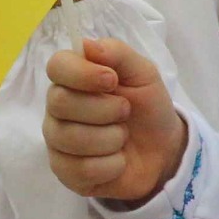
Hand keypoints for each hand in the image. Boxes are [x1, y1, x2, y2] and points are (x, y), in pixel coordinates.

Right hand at [44, 39, 185, 204]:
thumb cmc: (147, 107)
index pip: (56, 66)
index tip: (111, 80)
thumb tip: (86, 45)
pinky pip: (80, 169)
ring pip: (70, 138)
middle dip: (104, 108)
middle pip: (60, 102)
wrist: (163, 150)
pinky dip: (111, 164)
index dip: (81, 73)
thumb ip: (117, 54)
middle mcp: (58, 109)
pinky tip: (118, 160)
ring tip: (123, 137)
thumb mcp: (143, 73)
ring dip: (110, 138)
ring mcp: (58, 142)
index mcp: (73, 79)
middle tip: (125, 112)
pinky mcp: (65, 172)